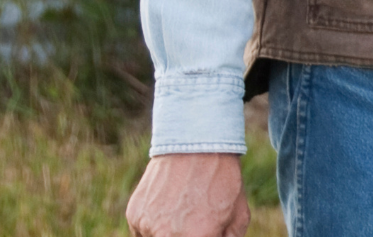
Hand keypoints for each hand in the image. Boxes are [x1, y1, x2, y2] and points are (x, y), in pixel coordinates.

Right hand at [127, 153, 250, 236]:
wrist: (195, 145)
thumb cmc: (222, 181)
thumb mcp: (238, 216)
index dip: (205, 236)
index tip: (205, 230)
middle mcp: (168, 236)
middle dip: (187, 234)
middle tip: (193, 222)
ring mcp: (147, 226)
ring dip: (168, 234)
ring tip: (183, 213)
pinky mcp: (134, 216)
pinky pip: (143, 232)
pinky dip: (154, 226)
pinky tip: (169, 206)